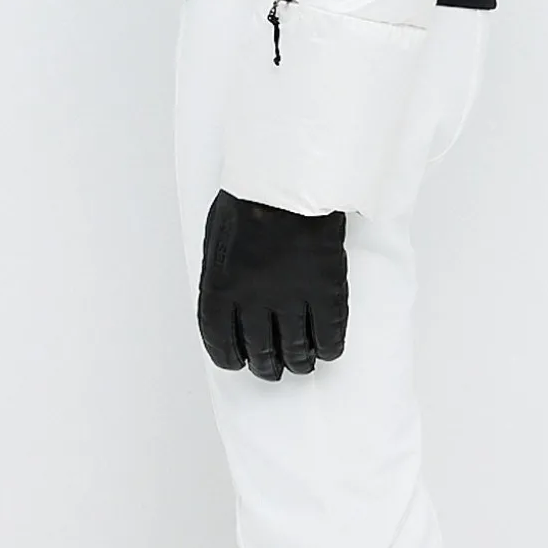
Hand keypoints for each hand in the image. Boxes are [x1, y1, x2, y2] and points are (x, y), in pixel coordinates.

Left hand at [197, 188, 347, 378]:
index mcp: (219, 288)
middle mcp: (252, 301)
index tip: (237, 363)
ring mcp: (291, 298)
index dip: (229, 358)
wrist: (289, 178)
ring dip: (299, 362)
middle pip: (260, 351)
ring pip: (296, 349)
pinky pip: (328, 334)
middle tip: (274, 368)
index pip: (220, 340)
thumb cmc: (250, 197)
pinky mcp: (325, 291)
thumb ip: (222, 273)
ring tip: (302, 363)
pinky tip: (327, 350)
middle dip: (267, 366)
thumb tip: (228, 299)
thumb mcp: (218, 236)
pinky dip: (328, 348)